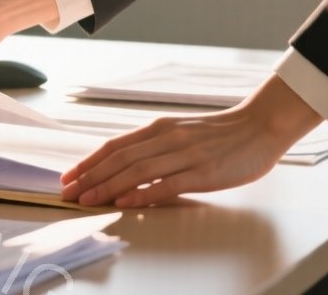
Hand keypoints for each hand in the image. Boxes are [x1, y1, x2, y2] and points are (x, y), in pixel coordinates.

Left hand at [59, 75, 324, 207]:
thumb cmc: (221, 134)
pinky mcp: (204, 172)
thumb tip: (124, 167)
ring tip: (88, 199)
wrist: (260, 126)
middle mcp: (168, 138)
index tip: (69, 176)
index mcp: (160, 128)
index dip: (89, 161)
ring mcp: (186, 155)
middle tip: (68, 193)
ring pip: (138, 171)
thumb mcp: (181, 133)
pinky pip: (168, 184)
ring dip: (108, 186)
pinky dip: (144, 193)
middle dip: (90, 177)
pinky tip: (127, 201)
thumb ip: (155, 146)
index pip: (116, 145)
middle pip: (120, 158)